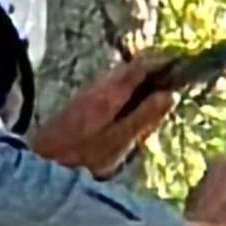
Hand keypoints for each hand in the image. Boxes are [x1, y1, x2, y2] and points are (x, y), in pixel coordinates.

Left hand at [35, 51, 180, 174]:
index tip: (186, 63)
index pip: (143, 64)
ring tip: (160, 96)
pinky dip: (127, 93)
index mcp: (110, 92)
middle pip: (132, 67)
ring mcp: (87, 93)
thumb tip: (170, 94)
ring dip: (141, 82)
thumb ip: (145, 117)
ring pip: (121, 78)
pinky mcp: (80, 105)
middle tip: (177, 80)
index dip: (166, 60)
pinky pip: (111, 89)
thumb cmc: (80, 158)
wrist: (39, 165)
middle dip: (156, 69)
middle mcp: (98, 86)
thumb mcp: (119, 141)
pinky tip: (132, 111)